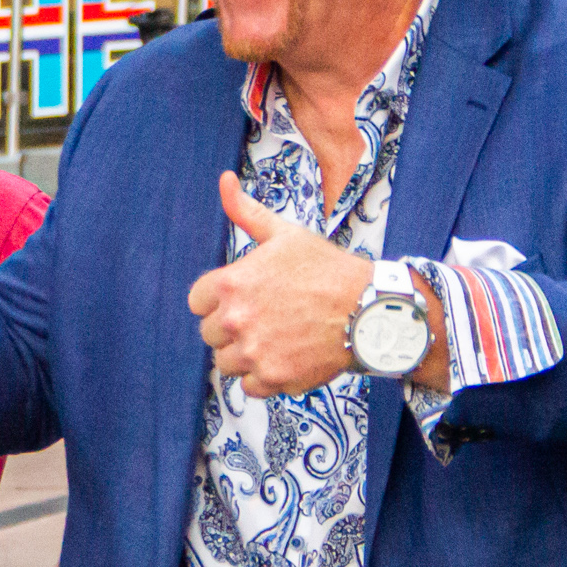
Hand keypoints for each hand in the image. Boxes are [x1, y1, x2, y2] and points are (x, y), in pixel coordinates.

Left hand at [186, 173, 371, 397]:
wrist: (370, 308)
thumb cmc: (326, 268)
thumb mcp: (285, 234)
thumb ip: (246, 212)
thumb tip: (224, 179)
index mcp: (230, 284)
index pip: (197, 303)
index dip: (218, 300)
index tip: (244, 298)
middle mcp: (235, 320)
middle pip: (210, 335)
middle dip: (232, 328)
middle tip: (266, 318)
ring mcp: (254, 352)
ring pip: (227, 362)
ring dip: (245, 354)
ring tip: (276, 338)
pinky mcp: (274, 378)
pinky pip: (250, 386)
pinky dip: (264, 377)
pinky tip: (286, 356)